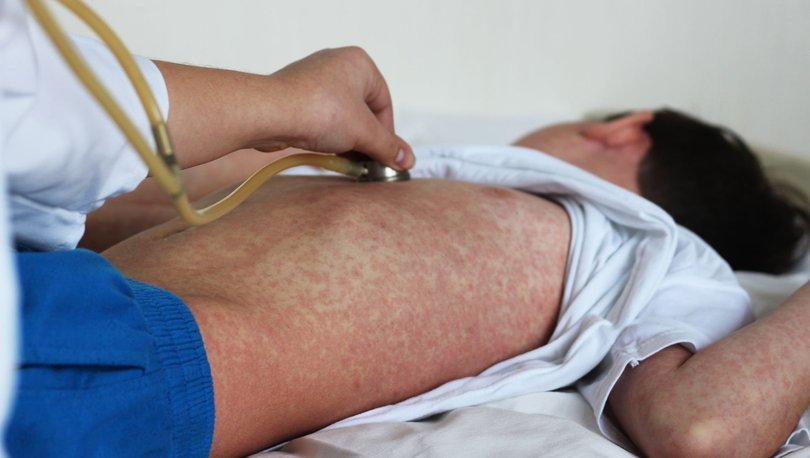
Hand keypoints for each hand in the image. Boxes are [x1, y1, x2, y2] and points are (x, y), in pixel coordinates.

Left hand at [252, 47, 413, 168]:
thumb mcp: (363, 132)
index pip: (384, 103)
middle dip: (366, 138)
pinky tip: (327, 153)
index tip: (386, 157)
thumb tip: (408, 160)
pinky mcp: (295, 95)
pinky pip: (321, 117)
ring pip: (341, 115)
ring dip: (347, 140)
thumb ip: (388, 147)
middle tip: (368, 163)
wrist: (269, 113)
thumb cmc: (319, 111)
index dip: (387, 133)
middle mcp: (337, 65)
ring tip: (348, 162)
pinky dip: (328, 135)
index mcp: (359, 63)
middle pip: (363, 109)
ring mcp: (313, 79)